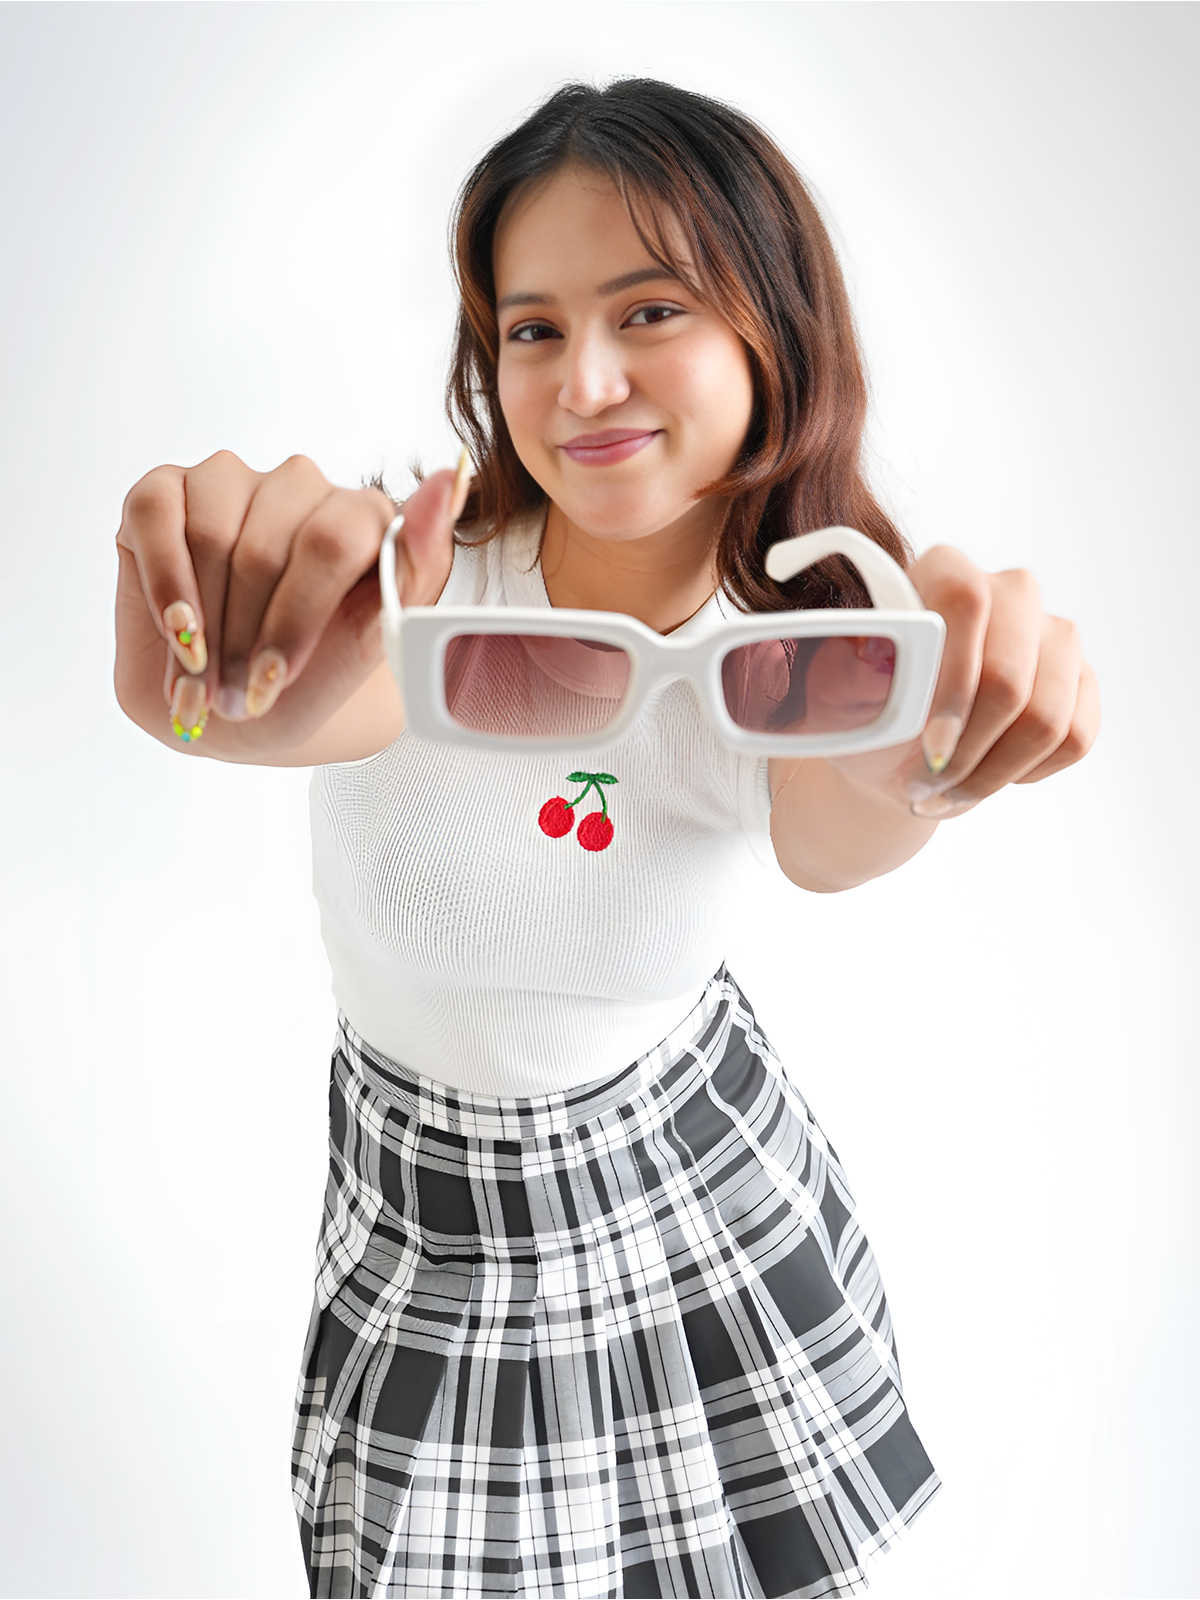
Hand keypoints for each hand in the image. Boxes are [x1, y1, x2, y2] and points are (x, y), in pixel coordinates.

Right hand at [114, 450, 467, 757]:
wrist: (237, 707)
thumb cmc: (312, 676)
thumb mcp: (374, 641)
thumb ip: (417, 561)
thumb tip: (445, 477)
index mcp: (363, 514)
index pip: (334, 540)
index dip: (299, 616)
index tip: (278, 677)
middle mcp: (301, 484)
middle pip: (265, 548)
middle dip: (247, 636)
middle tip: (241, 696)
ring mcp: (230, 480)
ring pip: (211, 535)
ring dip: (205, 625)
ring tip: (207, 679)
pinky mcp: (164, 492)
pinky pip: (156, 519)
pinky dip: (164, 587)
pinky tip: (178, 632)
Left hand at [829, 545, 1100, 817]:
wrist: (896, 753)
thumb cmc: (864, 711)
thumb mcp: (835, 692)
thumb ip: (848, 669)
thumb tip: (871, 657)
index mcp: (944, 570)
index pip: (965, 601)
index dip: (953, 681)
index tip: (928, 745)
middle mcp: (1010, 592)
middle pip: (1010, 677)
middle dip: (966, 750)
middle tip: (924, 785)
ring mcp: (1054, 636)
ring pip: (1048, 719)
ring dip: (990, 774)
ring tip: (945, 792)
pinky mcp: (1081, 682)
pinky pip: (1076, 738)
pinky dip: (1024, 774)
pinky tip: (985, 773)